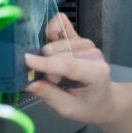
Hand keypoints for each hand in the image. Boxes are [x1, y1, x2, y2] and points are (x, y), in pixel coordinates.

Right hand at [23, 15, 131, 129]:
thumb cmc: (88, 105)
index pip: (68, 64)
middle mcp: (93, 54)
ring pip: (56, 41)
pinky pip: (61, 24)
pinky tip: (48, 41)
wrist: (104, 99)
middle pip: (58, 51)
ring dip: (48, 56)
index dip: (46, 62)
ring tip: (56, 72)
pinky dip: (51, 30)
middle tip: (53, 82)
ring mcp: (86, 44)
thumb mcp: (69, 109)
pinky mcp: (78, 38)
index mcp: (95, 72)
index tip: (27, 61)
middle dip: (47, 67)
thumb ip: (49, 95)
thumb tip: (27, 83)